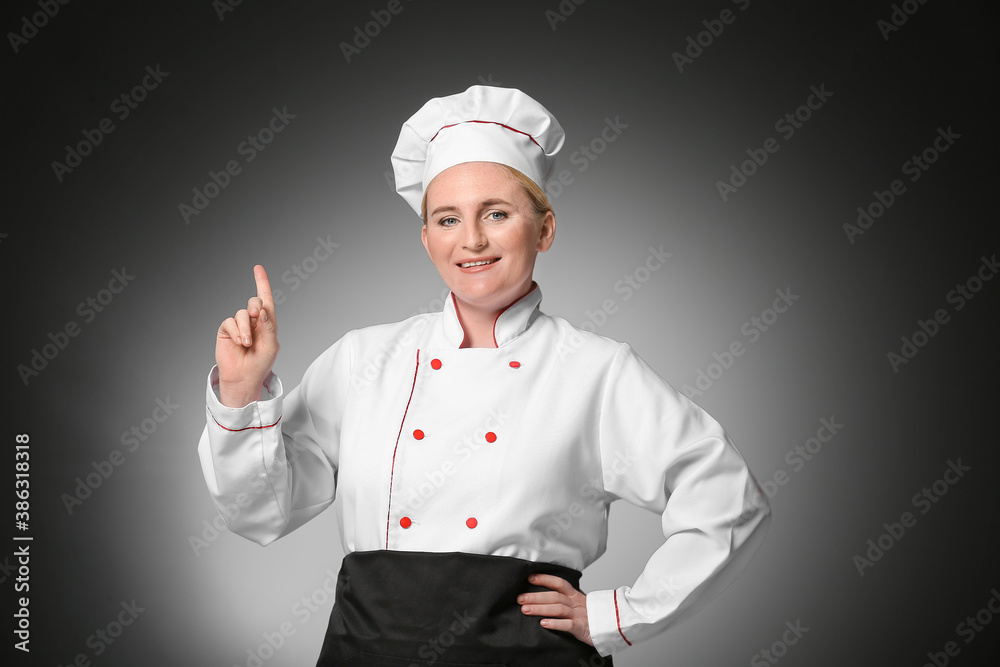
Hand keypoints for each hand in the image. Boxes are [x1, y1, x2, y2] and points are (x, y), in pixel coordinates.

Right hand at [215, 265, 279, 406]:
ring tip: (247, 343)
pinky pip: (229, 322)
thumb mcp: (271, 346)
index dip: (262, 283)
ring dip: (245, 328)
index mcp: (267, 323)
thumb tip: (262, 310)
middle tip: (256, 314)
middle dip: (255, 305)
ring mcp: (239, 326)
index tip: (258, 268)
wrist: (244, 378)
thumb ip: (269, 327)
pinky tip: (238, 342)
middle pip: (254, 302)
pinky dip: (235, 331)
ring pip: (242, 313)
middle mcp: (253, 322)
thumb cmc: (260, 363)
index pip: (266, 299)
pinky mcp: (226, 331)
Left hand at [518, 573, 593, 646]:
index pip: (559, 583)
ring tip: (526, 610)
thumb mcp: (579, 604)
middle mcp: (576, 603)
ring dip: (540, 608)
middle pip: (554, 596)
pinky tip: (543, 624)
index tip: (530, 578)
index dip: (545, 579)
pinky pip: (567, 625)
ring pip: (558, 609)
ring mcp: (580, 615)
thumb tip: (543, 597)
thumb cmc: (592, 617)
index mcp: (575, 595)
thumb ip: (565, 600)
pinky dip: (555, 624)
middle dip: (536, 596)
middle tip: (520, 598)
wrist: (612, 628)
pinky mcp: (582, 628)